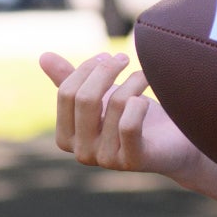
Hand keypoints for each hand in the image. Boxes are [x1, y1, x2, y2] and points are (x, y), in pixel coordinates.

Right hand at [40, 49, 201, 182]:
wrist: (172, 143)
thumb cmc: (133, 116)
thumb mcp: (100, 95)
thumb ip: (69, 80)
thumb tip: (44, 56)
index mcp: (66, 138)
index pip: (66, 93)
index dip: (87, 69)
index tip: (107, 57)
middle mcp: (82, 153)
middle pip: (86, 98)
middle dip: (106, 70)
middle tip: (124, 59)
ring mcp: (106, 160)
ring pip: (115, 105)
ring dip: (133, 82)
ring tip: (144, 76)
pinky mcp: (133, 161)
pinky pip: (129, 124)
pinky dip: (140, 105)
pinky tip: (146, 100)